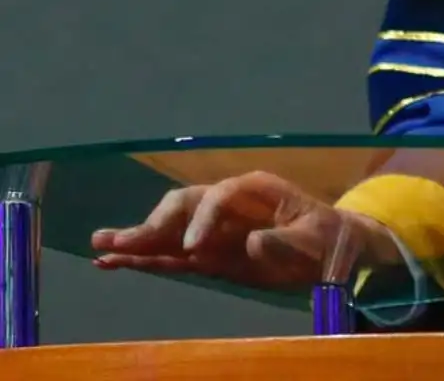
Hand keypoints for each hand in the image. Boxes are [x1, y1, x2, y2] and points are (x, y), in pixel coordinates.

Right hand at [91, 171, 400, 290]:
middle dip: (155, 223)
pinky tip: (112, 262)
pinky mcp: (208, 255)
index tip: (195, 249)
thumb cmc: (327, 237)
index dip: (203, 221)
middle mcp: (227, 205)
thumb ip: (285, 242)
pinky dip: (145, 259)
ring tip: (100, 246)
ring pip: (170, 231)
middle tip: (123, 241)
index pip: (218, 197)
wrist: (335, 250)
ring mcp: (215, 230)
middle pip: (183, 207)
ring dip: (137, 239)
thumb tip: (251, 244)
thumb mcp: (314, 238)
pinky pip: (171, 256)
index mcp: (254, 190)